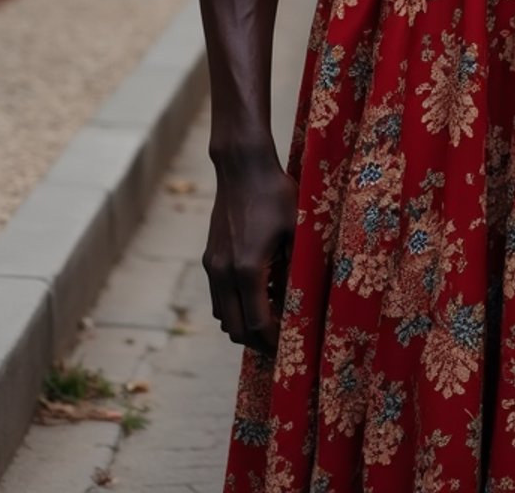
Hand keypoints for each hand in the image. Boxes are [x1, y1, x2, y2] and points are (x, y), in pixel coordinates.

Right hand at [203, 146, 297, 355]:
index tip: (291, 346)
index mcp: (247, 269)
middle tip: (281, 342)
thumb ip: (298, 268)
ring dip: (245, 325)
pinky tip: (259, 295)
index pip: (257, 324)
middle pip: (235, 329)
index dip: (273, 341)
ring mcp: (213, 266)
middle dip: (258, 342)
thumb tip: (304, 301)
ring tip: (272, 318)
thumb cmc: (275, 194)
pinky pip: (219, 298)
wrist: (242, 167)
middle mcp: (224, 273)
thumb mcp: (297, 229)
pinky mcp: (210, 258)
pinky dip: (235, 307)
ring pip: (223, 316)